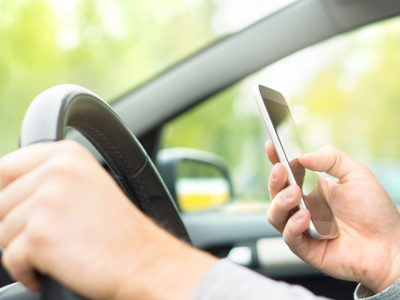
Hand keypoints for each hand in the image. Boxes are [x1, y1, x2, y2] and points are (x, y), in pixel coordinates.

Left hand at [0, 141, 215, 298]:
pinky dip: (26, 271)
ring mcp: (47, 202)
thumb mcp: (87, 184)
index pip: (5, 168)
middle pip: (0, 202)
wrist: (143, 259)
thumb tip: (4, 191)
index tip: (18, 210)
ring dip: (24, 248)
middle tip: (52, 234)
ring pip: (1, 232)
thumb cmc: (118, 228)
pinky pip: (9, 259)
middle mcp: (56, 171)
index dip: (7, 193)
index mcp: (67, 154)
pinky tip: (52, 267)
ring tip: (59, 248)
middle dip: (17, 225)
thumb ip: (48, 177)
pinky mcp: (40, 236)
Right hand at [265, 140, 399, 293]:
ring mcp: (303, 228)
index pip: (287, 174)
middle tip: (281, 171)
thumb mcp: (355, 173)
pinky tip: (305, 216)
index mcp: (312, 190)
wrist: (390, 244)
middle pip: (275, 194)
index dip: (276, 160)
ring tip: (295, 194)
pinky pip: (289, 237)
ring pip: (275, 216)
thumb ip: (330, 158)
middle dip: (274, 181)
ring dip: (280, 202)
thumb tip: (303, 157)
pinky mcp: (307, 249)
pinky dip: (292, 225)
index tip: (271, 146)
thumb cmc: (375, 211)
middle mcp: (304, 208)